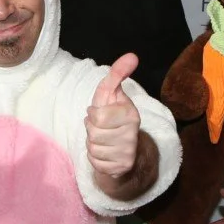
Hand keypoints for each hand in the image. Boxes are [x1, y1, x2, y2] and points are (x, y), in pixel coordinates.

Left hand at [85, 53, 140, 178]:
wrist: (126, 149)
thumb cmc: (113, 117)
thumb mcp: (111, 94)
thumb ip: (117, 74)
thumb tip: (132, 55)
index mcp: (131, 114)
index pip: (97, 115)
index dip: (93, 113)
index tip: (101, 112)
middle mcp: (132, 134)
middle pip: (93, 133)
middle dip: (91, 129)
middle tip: (100, 127)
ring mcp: (128, 153)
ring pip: (92, 148)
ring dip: (92, 143)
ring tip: (102, 139)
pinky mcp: (121, 168)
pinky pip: (95, 162)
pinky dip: (95, 157)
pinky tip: (104, 152)